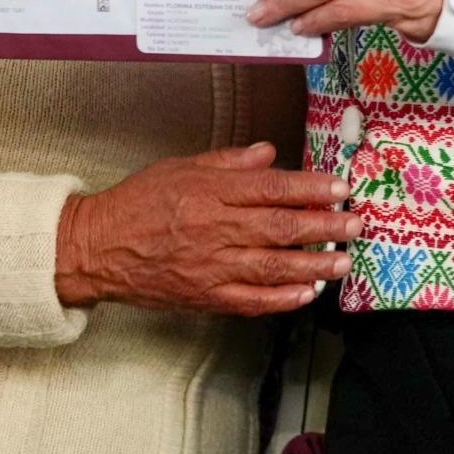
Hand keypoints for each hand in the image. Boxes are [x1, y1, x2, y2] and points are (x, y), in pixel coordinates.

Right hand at [55, 142, 358, 315]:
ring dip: (315, 265)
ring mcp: (211, 266)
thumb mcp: (178, 168)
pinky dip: (283, 299)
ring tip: (343, 262)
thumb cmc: (136, 204)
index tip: (339, 188)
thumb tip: (269, 154)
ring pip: (274, 266)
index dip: (310, 188)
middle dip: (325, 226)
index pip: (270, 188)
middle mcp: (214, 228)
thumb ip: (227, 162)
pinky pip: (253, 300)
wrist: (97, 248)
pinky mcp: (206, 296)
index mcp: (208, 192)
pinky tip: (306, 293)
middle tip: (355, 224)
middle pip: (281, 227)